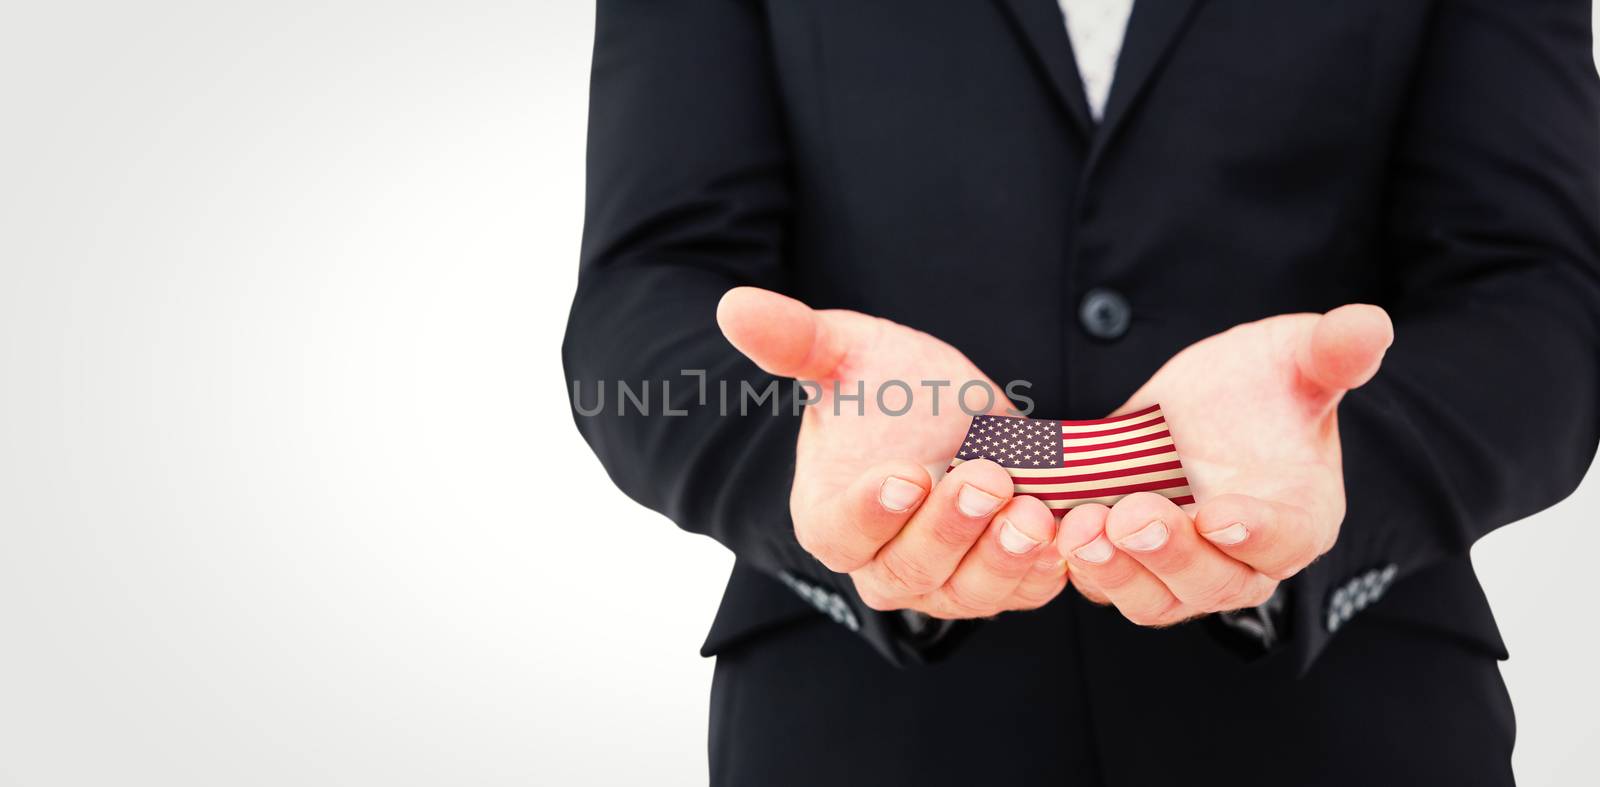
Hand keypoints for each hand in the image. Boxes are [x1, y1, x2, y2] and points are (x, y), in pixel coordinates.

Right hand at [717, 287, 1067, 618]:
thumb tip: (734, 306)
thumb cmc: (890, 388)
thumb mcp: (847, 353)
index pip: (842, 533)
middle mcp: (882, 566)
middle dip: (951, 528)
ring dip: (1003, 558)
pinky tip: (1067, 535)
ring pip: (967, 592)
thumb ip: (795, 340)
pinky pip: (1022, 594)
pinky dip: (1046, 571)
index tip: (906, 475)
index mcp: (831, 519)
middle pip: (909, 570)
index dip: (872, 511)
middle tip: (985, 477)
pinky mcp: (996, 586)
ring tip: (1033, 513)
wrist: (955, 416)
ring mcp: (942, 584)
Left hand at [1059, 306, 1393, 625]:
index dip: (1254, 533)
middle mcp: (1243, 560)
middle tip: (1130, 516)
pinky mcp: (1131, 566)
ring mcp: (1184, 571)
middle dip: (1170, 555)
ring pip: (1155, 599)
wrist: (1202, 406)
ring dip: (1116, 573)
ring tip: (1083, 531)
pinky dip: (1078, 568)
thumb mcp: (1297, 357)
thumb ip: (1333, 351)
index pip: (1285, 540)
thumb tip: (1369, 324)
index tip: (1218, 516)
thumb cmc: (1264, 387)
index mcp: (1300, 516)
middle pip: (1214, 584)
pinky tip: (1052, 531)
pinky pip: (1105, 585)